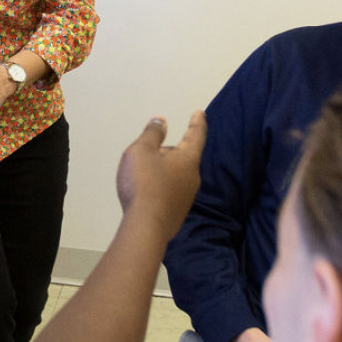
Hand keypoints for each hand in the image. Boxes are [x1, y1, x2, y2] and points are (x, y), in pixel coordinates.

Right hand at [115, 112, 205, 242]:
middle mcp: (192, 179)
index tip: (200, 114)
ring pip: (176, 176)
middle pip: (183, 158)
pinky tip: (146, 193)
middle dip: (170, 151)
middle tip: (153, 149)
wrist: (146, 227)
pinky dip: (160, 187)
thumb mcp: (142, 151)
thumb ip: (152, 134)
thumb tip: (161, 121)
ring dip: (163, 170)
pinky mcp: (176, 214)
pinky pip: (169, 193)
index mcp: (188, 159)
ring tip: (144, 172)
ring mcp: (186, 199)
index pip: (196, 135)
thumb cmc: (144, 184)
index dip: (197, 123)